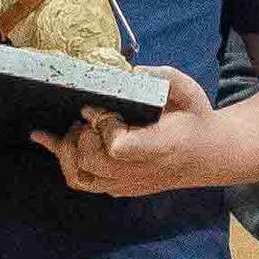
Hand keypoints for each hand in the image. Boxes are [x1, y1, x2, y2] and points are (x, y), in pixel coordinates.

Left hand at [40, 66, 218, 196]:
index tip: (98, 107)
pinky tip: (49, 138)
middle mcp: (142, 171)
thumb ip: (163, 78)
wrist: (208, 156)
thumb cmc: (195, 119)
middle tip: (86, 116)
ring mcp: (128, 183)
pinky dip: (63, 160)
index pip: (118, 147)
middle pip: (92, 161)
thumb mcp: (189, 92)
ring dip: (68, 150)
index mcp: (161, 146)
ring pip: (81, 176)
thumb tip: (131, 72)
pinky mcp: (119, 187)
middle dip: (81, 135)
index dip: (102, 126)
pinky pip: (82, 181)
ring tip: (74, 128)